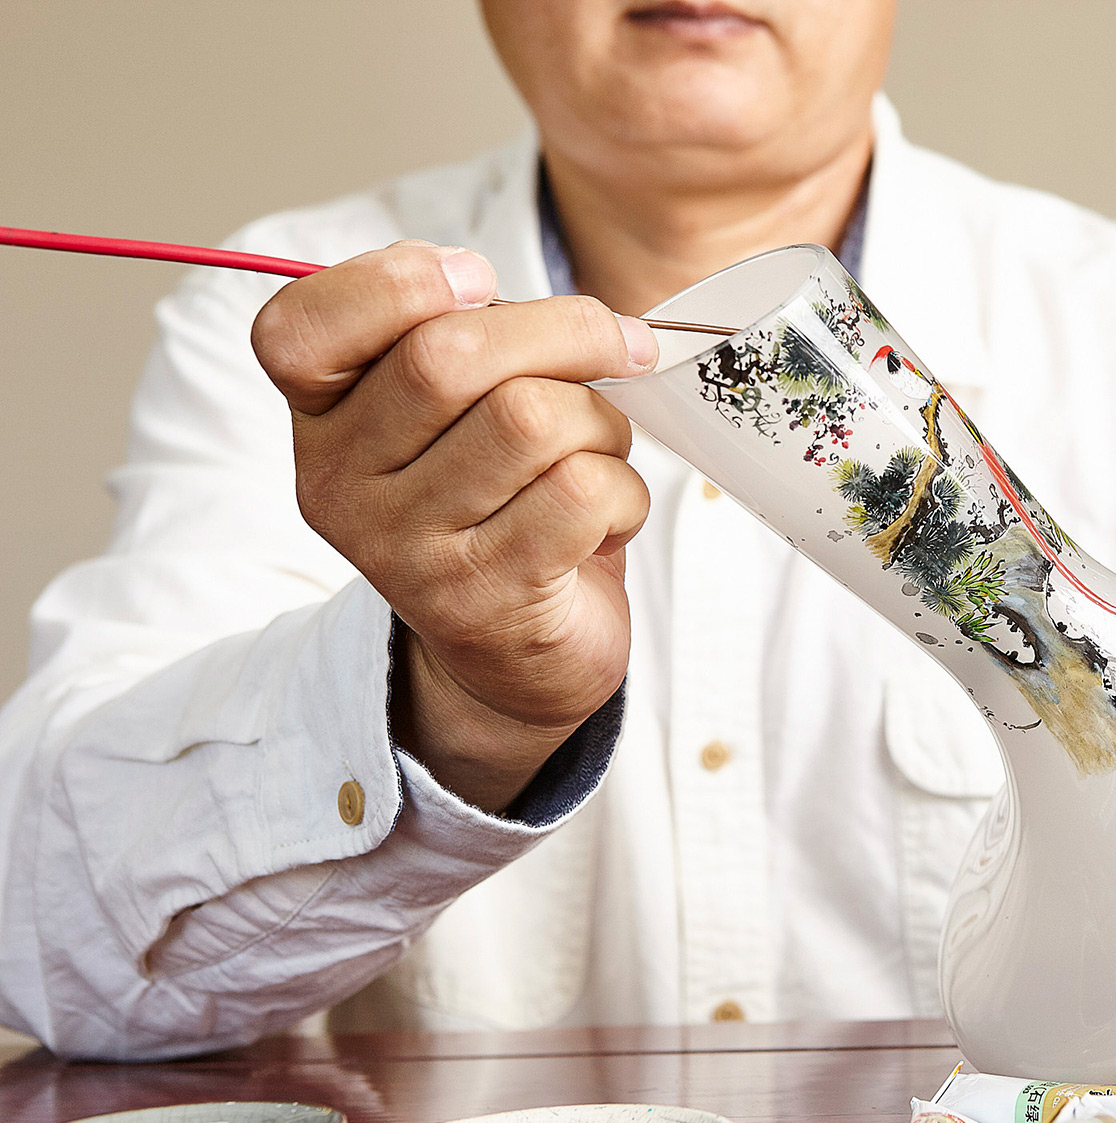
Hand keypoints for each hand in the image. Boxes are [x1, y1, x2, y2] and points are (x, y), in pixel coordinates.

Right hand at [252, 241, 657, 810]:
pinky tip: (609, 515)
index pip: (297, 330)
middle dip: (564, 331)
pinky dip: (624, 490)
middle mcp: (344, 486)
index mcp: (322, 420)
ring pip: (530, 419)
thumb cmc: (500, 503)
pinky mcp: (486, 598)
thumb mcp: (460, 415)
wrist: (513, 658)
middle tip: (620, 345)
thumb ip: (473, 343)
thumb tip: (576, 316)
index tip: (478, 278)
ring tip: (601, 451)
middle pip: (445, 356)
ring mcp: (408, 551)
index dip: (393, 280)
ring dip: (602, 422)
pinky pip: (581, 493)